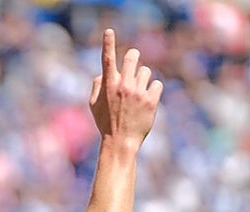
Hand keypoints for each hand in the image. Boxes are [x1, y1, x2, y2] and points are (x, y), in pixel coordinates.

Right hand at [88, 29, 161, 148]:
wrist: (121, 142)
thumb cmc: (105, 123)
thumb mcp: (93, 105)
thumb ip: (97, 85)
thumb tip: (103, 73)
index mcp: (109, 85)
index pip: (108, 60)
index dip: (108, 44)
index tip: (109, 31)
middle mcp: (124, 86)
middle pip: (133, 56)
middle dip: (134, 57)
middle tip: (133, 64)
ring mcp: (138, 93)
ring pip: (146, 71)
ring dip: (143, 79)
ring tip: (137, 95)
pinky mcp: (151, 100)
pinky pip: (156, 84)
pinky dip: (153, 91)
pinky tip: (146, 102)